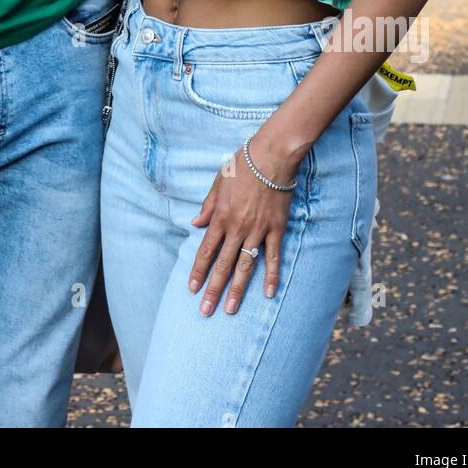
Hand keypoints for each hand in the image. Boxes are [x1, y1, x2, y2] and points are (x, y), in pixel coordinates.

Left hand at [187, 131, 300, 316]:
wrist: (271, 156)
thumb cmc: (242, 165)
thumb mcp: (217, 181)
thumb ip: (207, 205)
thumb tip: (195, 224)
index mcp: (220, 217)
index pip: (206, 250)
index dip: (198, 271)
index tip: (192, 289)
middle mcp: (237, 228)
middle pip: (223, 265)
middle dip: (213, 289)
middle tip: (205, 311)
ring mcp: (257, 231)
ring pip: (245, 266)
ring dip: (237, 290)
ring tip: (230, 310)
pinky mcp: (275, 229)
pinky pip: (273, 257)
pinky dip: (272, 276)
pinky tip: (269, 293)